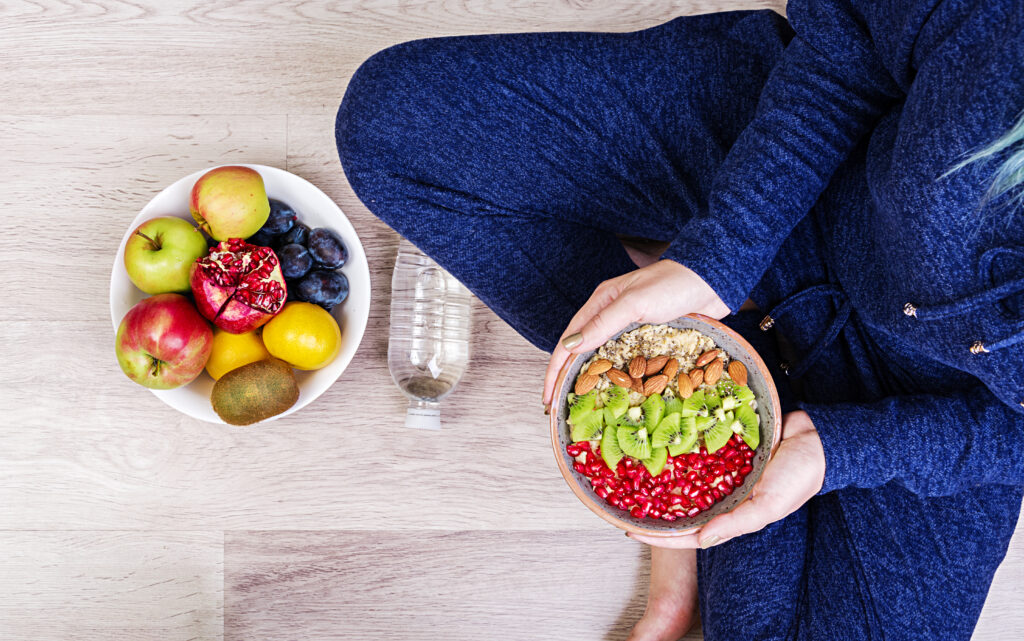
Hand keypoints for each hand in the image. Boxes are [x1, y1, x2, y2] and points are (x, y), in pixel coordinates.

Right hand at [542, 260, 728, 405]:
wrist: (713, 280)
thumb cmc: (673, 285)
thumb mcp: (634, 302)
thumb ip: (603, 323)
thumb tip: (570, 345)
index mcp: (601, 303)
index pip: (569, 341)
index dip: (556, 370)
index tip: (548, 397)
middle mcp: (613, 316)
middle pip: (583, 353)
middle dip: (569, 380)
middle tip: (561, 408)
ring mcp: (633, 330)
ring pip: (606, 360)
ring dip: (594, 382)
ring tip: (586, 407)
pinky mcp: (652, 340)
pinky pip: (630, 363)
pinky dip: (621, 379)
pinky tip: (620, 395)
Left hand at [628, 410, 825, 548]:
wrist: (819, 438)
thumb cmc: (799, 476)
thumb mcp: (768, 504)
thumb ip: (736, 522)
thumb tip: (701, 539)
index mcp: (733, 516)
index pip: (688, 535)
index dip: (659, 537)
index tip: (629, 530)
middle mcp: (724, 497)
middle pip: (680, 510)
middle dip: (652, 511)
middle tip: (620, 503)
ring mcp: (723, 474)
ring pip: (684, 482)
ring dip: (661, 481)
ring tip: (632, 476)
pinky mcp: (725, 450)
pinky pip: (696, 456)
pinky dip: (679, 455)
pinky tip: (658, 447)